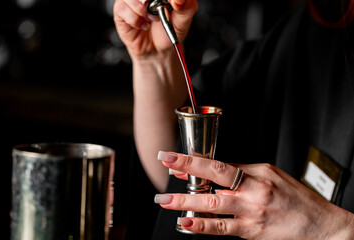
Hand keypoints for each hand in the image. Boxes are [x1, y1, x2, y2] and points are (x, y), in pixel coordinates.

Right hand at [113, 0, 196, 57]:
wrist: (157, 50)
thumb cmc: (168, 32)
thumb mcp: (183, 20)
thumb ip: (186, 6)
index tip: (171, 3)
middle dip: (150, 0)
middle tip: (158, 10)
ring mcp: (130, 0)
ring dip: (143, 10)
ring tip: (152, 19)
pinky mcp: (120, 10)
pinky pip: (123, 8)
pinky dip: (136, 20)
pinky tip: (142, 24)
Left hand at [155, 151, 353, 238]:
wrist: (321, 225)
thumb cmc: (296, 198)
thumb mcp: (271, 175)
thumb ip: (242, 172)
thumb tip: (214, 170)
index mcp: (258, 173)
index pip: (219, 164)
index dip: (193, 161)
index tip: (173, 157)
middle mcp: (254, 190)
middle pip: (214, 179)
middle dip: (186, 173)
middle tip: (164, 169)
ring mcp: (251, 212)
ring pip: (213, 205)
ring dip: (186, 202)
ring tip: (166, 201)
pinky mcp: (251, 232)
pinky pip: (222, 228)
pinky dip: (202, 226)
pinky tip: (186, 223)